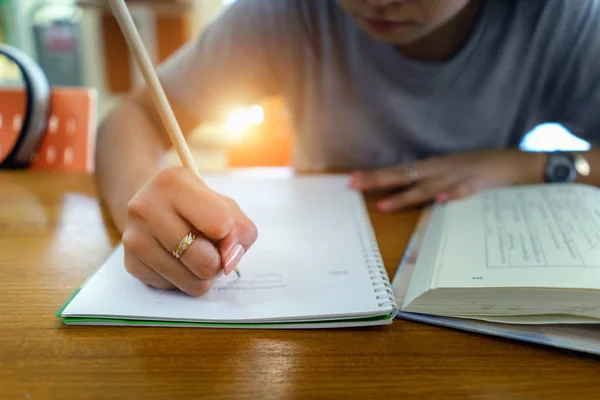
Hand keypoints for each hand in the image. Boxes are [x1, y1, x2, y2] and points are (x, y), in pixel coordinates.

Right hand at [122, 167, 257, 295]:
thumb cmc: (197, 205)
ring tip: (195, 254)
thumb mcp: (225, 205)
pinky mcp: (131, 263)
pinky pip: (173, 288)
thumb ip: (240, 230)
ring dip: (202, 274)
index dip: (231, 235)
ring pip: (191, 281)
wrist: (152, 205)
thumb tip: (228, 263)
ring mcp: (134, 237)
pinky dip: (182, 279)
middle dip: (218, 262)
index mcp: (173, 182)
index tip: (225, 231)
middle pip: (205, 261)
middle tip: (213, 250)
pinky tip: (176, 259)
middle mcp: (146, 207)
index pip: (221, 224)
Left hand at [350, 150, 544, 211]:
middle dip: (378, 181)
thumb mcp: (450, 175)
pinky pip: (464, 191)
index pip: (398, 172)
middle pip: (404, 175)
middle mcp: (440, 170)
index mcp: (432, 168)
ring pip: (428, 186)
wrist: (517, 164)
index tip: (351, 180)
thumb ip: (429, 185)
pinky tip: (441, 200)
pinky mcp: (479, 184)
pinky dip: (452, 195)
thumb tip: (404, 195)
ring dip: (406, 196)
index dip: (375, 177)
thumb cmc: (480, 170)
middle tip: (353, 184)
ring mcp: (458, 176)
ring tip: (385, 205)